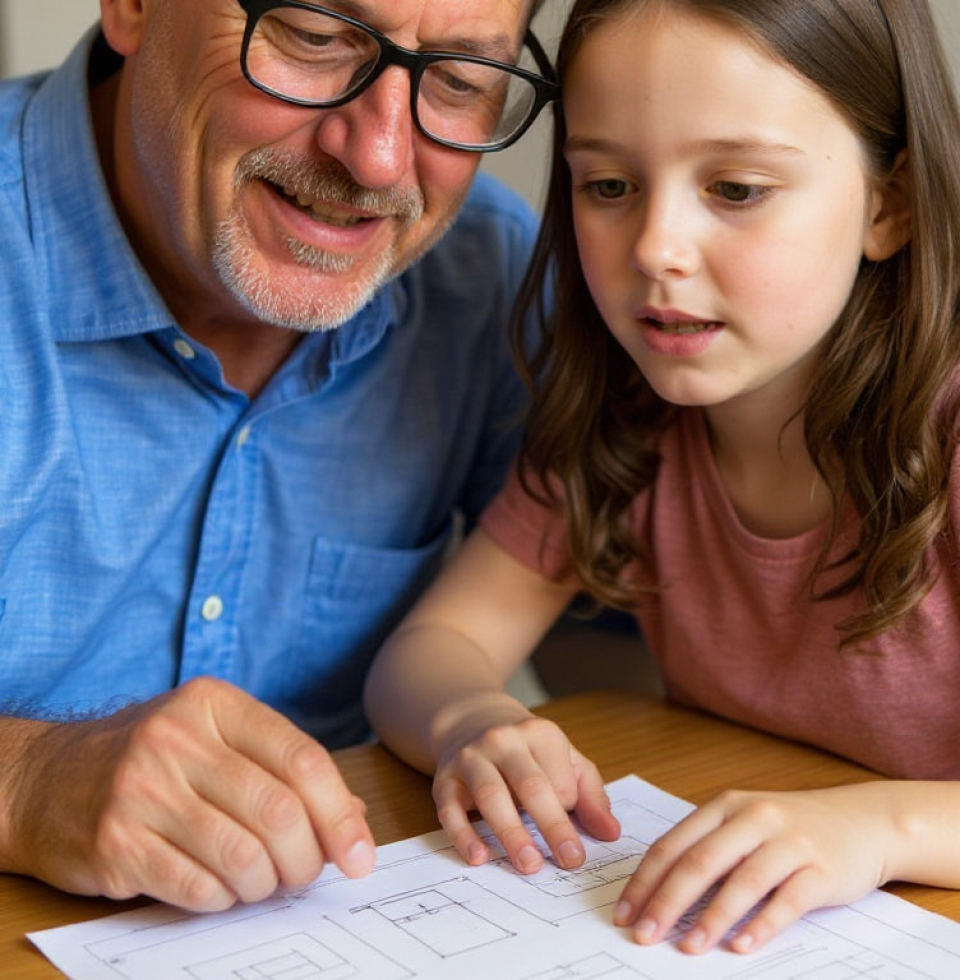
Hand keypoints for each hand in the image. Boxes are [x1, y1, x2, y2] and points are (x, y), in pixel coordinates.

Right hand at [3, 677, 374, 909]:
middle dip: (307, 857)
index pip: (302, 758)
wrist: (46, 780)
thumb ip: (283, 769)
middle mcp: (177, 738)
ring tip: (260, 881)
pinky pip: (197, 887)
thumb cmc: (153, 760)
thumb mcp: (216, 739)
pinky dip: (223, 898)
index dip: (340, 813)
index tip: (360, 855)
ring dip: (265, 883)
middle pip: (278, 811)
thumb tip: (356, 819)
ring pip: (242, 855)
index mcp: (215, 703)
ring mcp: (141, 789)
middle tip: (305, 873)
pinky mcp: (115, 842)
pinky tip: (218, 887)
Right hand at [433, 713, 620, 874]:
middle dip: (552, 825)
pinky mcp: (444, 779)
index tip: (573, 829)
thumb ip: (590, 794)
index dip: (569, 809)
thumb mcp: (564, 759)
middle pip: (531, 786)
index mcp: (539, 733)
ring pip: (491, 795)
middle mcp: (503, 741)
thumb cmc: (527, 748)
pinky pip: (450, 809)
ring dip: (511, 832)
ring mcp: (471, 758)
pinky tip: (479, 857)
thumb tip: (611, 832)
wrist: (472, 719)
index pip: (562, 779)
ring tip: (530, 864)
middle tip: (569, 861)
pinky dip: (463, 835)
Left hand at [615, 784, 895, 953]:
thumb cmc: (793, 827)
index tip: (625, 913)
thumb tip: (658, 895)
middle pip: (699, 862)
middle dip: (666, 902)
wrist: (864, 821)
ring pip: (741, 882)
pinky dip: (762, 925)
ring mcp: (789, 842)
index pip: (673, 845)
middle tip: (644, 936)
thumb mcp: (744, 824)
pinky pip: (786, 900)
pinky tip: (741, 946)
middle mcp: (753, 817)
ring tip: (689, 948)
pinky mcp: (821, 869)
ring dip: (711, 919)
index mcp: (725, 806)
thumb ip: (708, 849)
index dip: (645, 881)